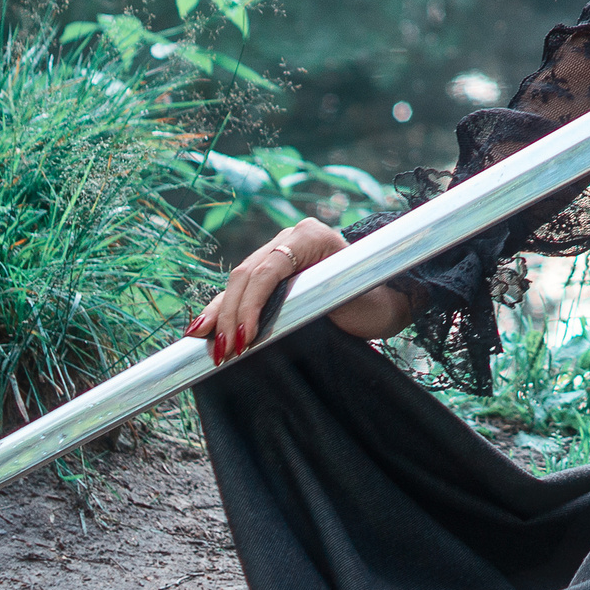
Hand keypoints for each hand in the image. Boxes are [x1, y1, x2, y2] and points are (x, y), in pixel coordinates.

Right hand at [184, 218, 414, 362]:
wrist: (386, 300)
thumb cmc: (374, 302)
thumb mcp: (351, 302)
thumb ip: (314, 303)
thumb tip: (270, 324)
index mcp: (311, 236)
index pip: (268, 269)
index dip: (251, 305)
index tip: (245, 339)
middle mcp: (290, 238)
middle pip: (247, 274)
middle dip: (230, 315)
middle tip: (224, 353)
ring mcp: (278, 251)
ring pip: (238, 282)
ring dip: (220, 315)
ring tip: (204, 344)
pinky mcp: (271, 269)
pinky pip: (242, 289)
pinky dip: (224, 311)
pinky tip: (203, 330)